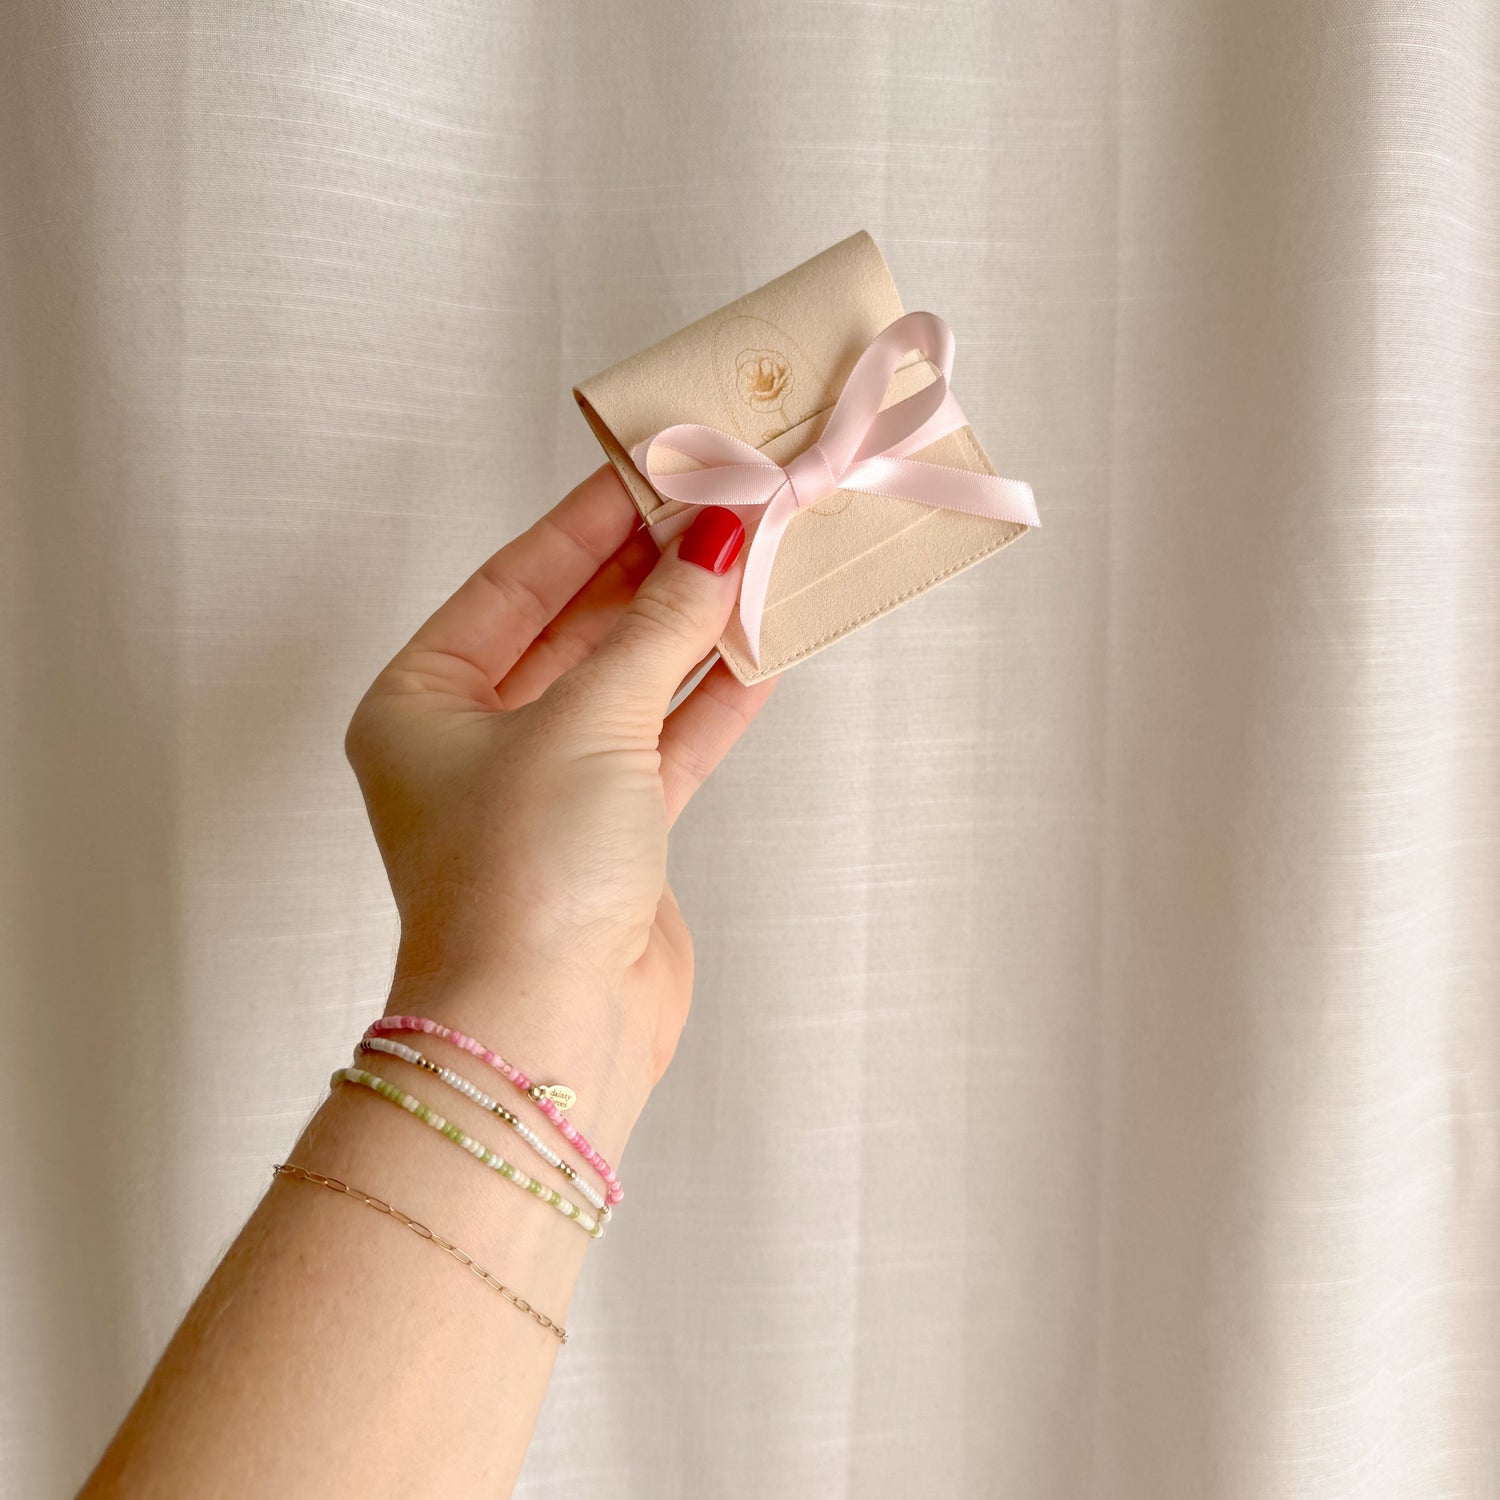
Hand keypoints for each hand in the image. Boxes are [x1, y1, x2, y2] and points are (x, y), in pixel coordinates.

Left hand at [344, 468, 773, 1106]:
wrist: (547, 1033)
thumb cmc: (524, 872)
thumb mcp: (586, 722)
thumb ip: (656, 626)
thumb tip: (715, 539)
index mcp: (422, 701)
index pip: (514, 581)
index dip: (588, 522)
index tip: (654, 468)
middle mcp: (477, 741)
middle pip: (575, 628)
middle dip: (649, 572)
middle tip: (721, 507)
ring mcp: (548, 790)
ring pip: (628, 686)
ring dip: (689, 631)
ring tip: (755, 564)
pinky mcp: (611, 837)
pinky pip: (664, 746)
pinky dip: (709, 701)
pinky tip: (762, 650)